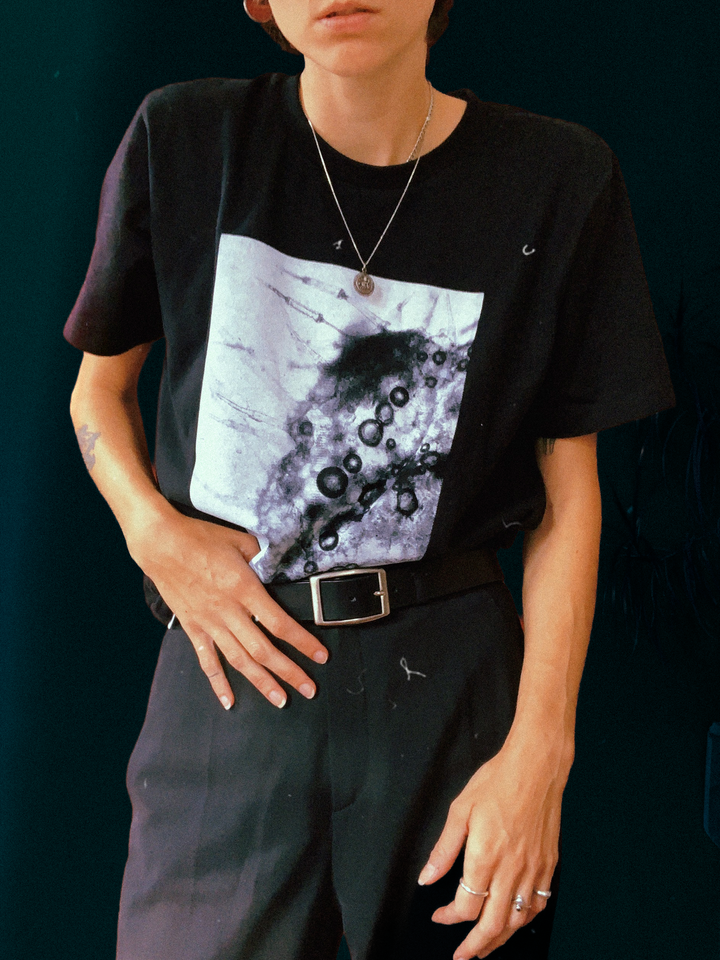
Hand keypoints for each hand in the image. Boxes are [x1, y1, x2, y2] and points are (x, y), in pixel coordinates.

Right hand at [129, 504, 327, 709]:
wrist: (160, 543)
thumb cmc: (200, 537)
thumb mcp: (241, 540)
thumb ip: (264, 556)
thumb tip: (281, 565)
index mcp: (244, 588)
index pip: (279, 624)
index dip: (302, 643)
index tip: (320, 656)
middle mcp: (228, 611)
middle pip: (264, 650)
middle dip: (289, 672)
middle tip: (308, 689)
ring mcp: (209, 622)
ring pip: (239, 660)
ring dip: (261, 682)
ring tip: (280, 700)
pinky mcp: (192, 627)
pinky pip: (207, 660)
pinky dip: (218, 682)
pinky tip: (229, 701)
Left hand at [417, 740, 566, 958]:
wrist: (536, 767)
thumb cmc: (498, 782)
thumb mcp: (460, 811)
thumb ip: (443, 850)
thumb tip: (427, 878)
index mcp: (485, 857)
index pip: (466, 906)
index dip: (449, 917)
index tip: (439, 914)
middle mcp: (511, 870)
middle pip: (493, 925)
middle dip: (475, 946)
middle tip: (462, 955)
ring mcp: (533, 870)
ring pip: (517, 921)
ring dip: (500, 939)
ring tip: (485, 945)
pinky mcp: (548, 865)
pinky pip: (538, 905)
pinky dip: (525, 920)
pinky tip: (515, 920)